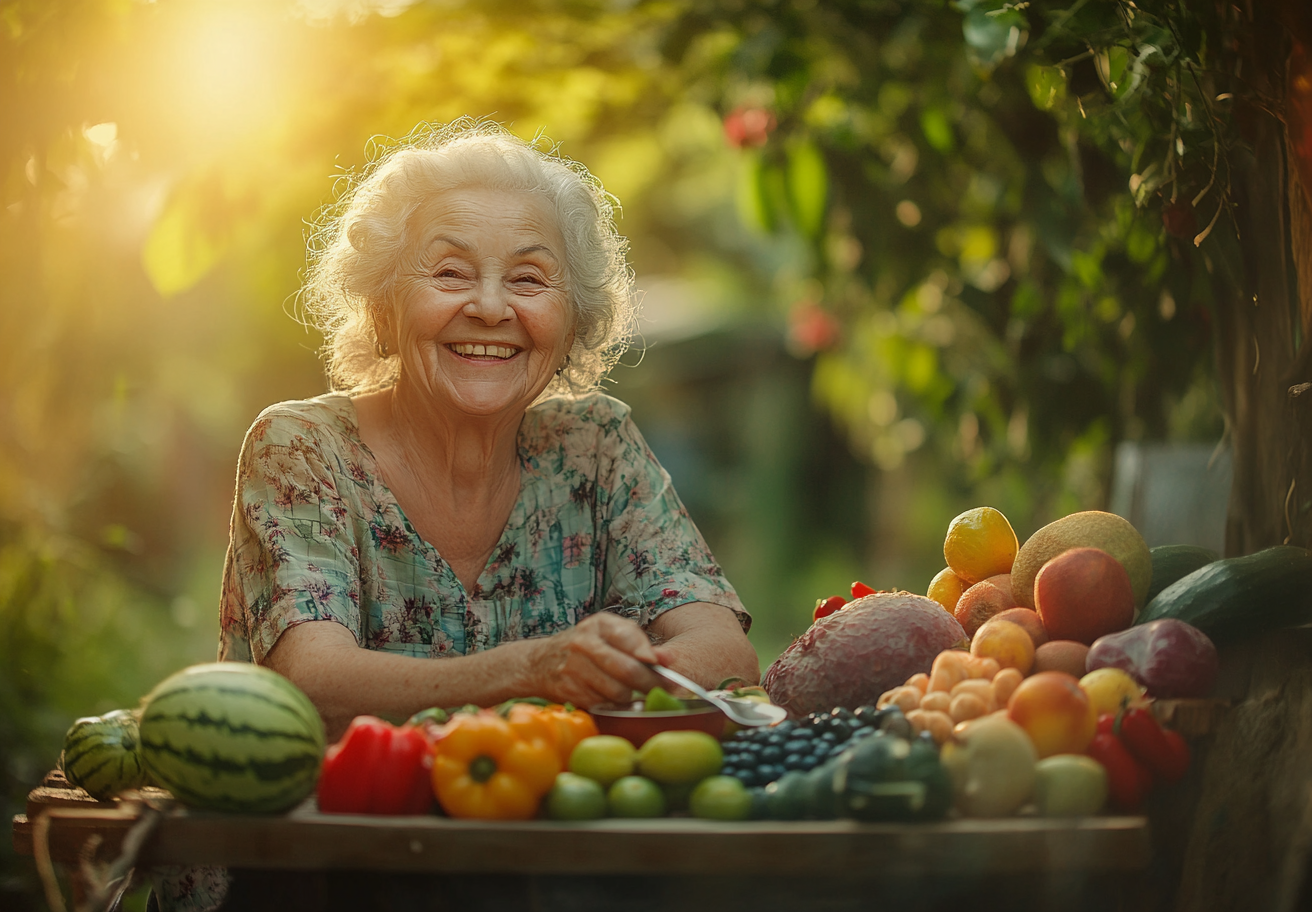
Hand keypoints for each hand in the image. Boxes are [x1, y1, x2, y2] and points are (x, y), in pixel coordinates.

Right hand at [520, 613, 672, 706]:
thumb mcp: (610, 634)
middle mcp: (584, 644)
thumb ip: (639, 643)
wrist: (540, 662)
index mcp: (599, 624)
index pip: (629, 639)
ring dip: (632, 697)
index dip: (650, 655)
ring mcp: (574, 668)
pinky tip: (616, 699)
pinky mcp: (570, 691)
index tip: (666, 668)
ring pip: (617, 691)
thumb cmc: (585, 646)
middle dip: (650, 683)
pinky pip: (603, 704)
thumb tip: (668, 659)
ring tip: (636, 693)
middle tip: (666, 689)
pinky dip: (615, 705)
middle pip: (627, 670)